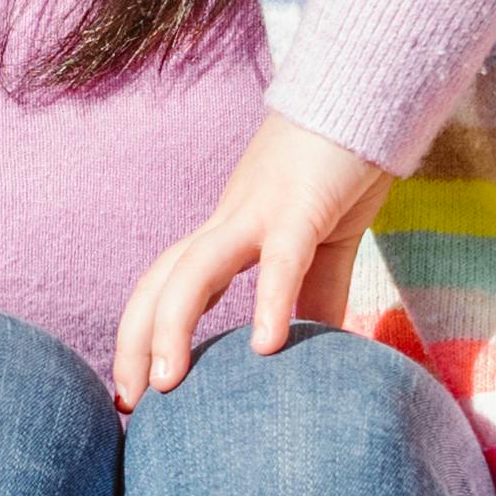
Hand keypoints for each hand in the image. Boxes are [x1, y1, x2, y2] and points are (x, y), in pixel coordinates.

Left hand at [108, 118, 394, 403]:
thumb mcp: (323, 239)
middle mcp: (229, 222)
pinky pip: (280, 259)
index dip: (142, 336)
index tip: (134, 394)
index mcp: (230, 231)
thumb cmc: (343, 162)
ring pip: (195, 270)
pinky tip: (265, 349)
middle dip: (133, 343)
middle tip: (127, 407)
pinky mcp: (302, 206)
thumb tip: (318, 349)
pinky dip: (269, 302)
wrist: (368, 89)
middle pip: (160, 281)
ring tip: (166, 385)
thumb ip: (315, 294)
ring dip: (171, 328)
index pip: (169, 286)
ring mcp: (259, 211)